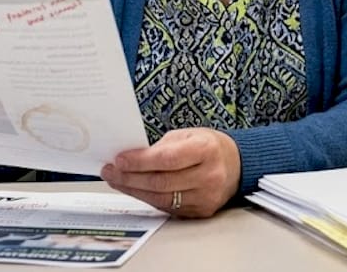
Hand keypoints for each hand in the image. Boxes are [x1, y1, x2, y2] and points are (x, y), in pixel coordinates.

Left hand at [100, 128, 240, 217]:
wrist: (236, 165)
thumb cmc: (208, 146)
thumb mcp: (187, 135)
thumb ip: (161, 148)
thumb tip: (130, 159)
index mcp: (206, 150)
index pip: (166, 159)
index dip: (139, 161)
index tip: (119, 160)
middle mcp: (209, 176)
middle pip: (161, 182)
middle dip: (130, 178)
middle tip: (110, 172)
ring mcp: (206, 197)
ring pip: (161, 199)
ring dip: (134, 190)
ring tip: (117, 181)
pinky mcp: (201, 212)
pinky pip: (168, 208)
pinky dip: (148, 199)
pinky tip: (135, 190)